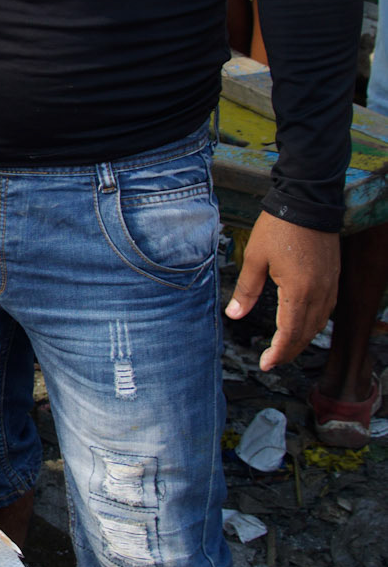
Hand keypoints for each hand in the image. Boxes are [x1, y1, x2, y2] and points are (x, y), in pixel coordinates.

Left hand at [225, 212, 340, 369]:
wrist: (307, 203)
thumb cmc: (279, 228)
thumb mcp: (254, 259)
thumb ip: (246, 290)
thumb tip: (234, 315)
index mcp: (298, 292)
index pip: (289, 334)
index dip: (278, 353)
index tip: (265, 364)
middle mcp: (319, 293)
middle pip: (305, 334)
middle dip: (288, 351)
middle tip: (272, 361)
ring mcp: (329, 285)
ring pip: (318, 324)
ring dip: (301, 339)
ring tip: (284, 347)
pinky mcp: (333, 277)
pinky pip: (326, 310)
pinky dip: (314, 323)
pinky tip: (303, 325)